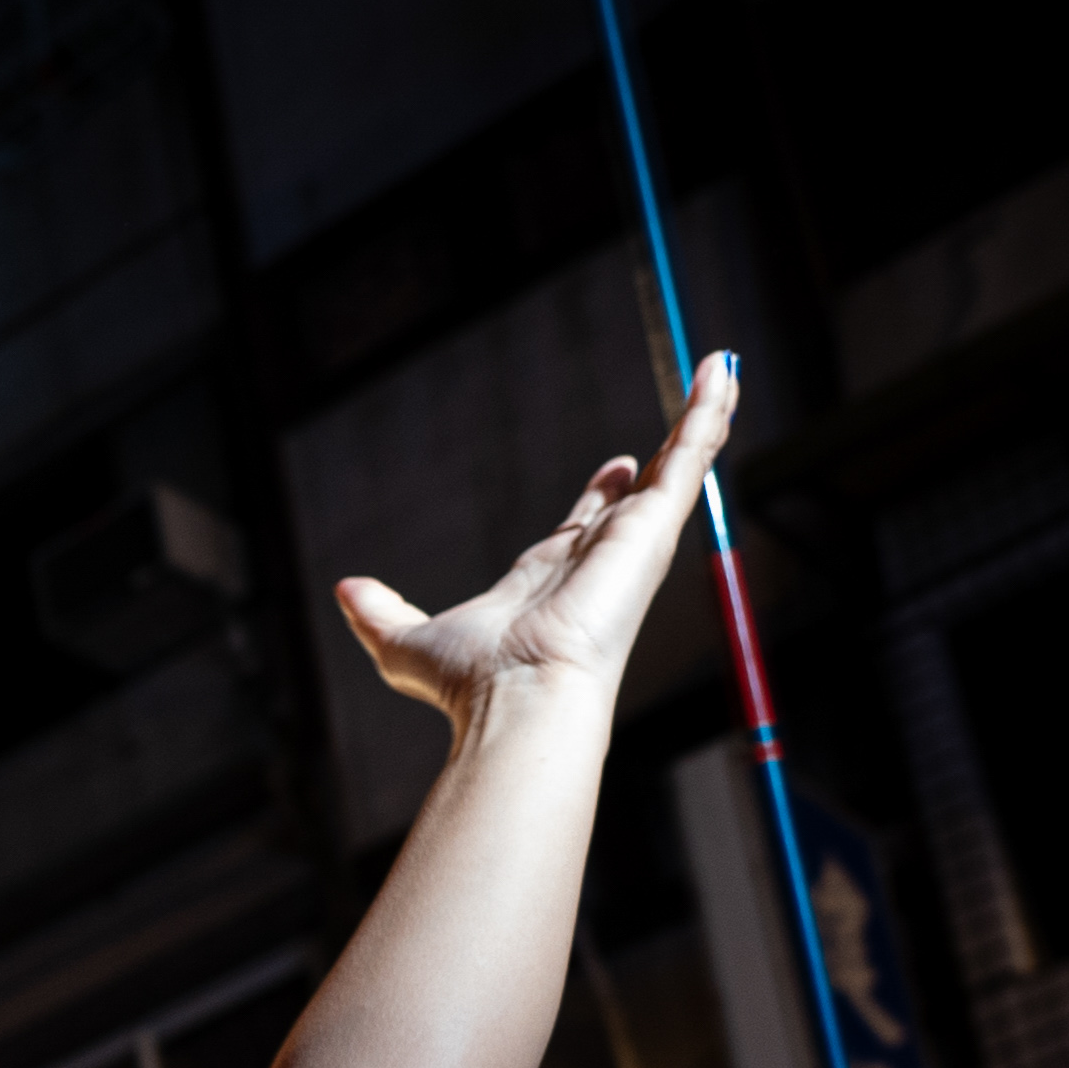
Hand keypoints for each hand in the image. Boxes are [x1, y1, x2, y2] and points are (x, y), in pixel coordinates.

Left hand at [334, 354, 737, 735]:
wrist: (517, 698)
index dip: (603, 495)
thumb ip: (378, 613)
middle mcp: (601, 560)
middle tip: (694, 411)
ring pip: (678, 466)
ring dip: (703, 418)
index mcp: (552, 580)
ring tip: (724, 368)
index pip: (587, 526)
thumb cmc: (468, 685)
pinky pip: (688, 455)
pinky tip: (720, 371)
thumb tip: (344, 593)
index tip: (617, 467)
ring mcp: (633, 542)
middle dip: (668, 453)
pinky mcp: (654, 527)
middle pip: (644, 492)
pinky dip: (706, 413)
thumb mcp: (403, 642)